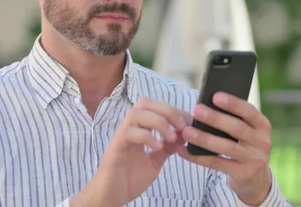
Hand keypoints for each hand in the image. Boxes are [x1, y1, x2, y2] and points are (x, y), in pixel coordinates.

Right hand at [71, 97, 191, 206]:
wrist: (112, 197)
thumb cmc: (130, 179)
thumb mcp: (155, 162)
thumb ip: (166, 148)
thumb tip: (182, 135)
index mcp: (139, 128)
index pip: (156, 107)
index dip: (174, 111)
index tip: (189, 122)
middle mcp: (129, 128)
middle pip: (145, 102)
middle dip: (167, 111)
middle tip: (182, 126)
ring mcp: (121, 136)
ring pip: (136, 113)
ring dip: (158, 122)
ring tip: (171, 137)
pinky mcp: (115, 148)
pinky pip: (128, 133)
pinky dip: (146, 137)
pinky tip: (157, 147)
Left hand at [177, 92, 272, 205]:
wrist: (256, 178)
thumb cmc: (244, 145)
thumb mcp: (246, 132)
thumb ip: (233, 119)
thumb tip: (206, 105)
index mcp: (262, 125)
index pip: (250, 111)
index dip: (233, 104)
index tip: (215, 96)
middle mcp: (262, 142)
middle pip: (237, 128)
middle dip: (215, 118)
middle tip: (196, 110)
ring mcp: (254, 159)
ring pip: (227, 147)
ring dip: (204, 139)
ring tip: (186, 132)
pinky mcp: (243, 174)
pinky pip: (217, 164)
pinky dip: (198, 157)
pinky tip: (184, 151)